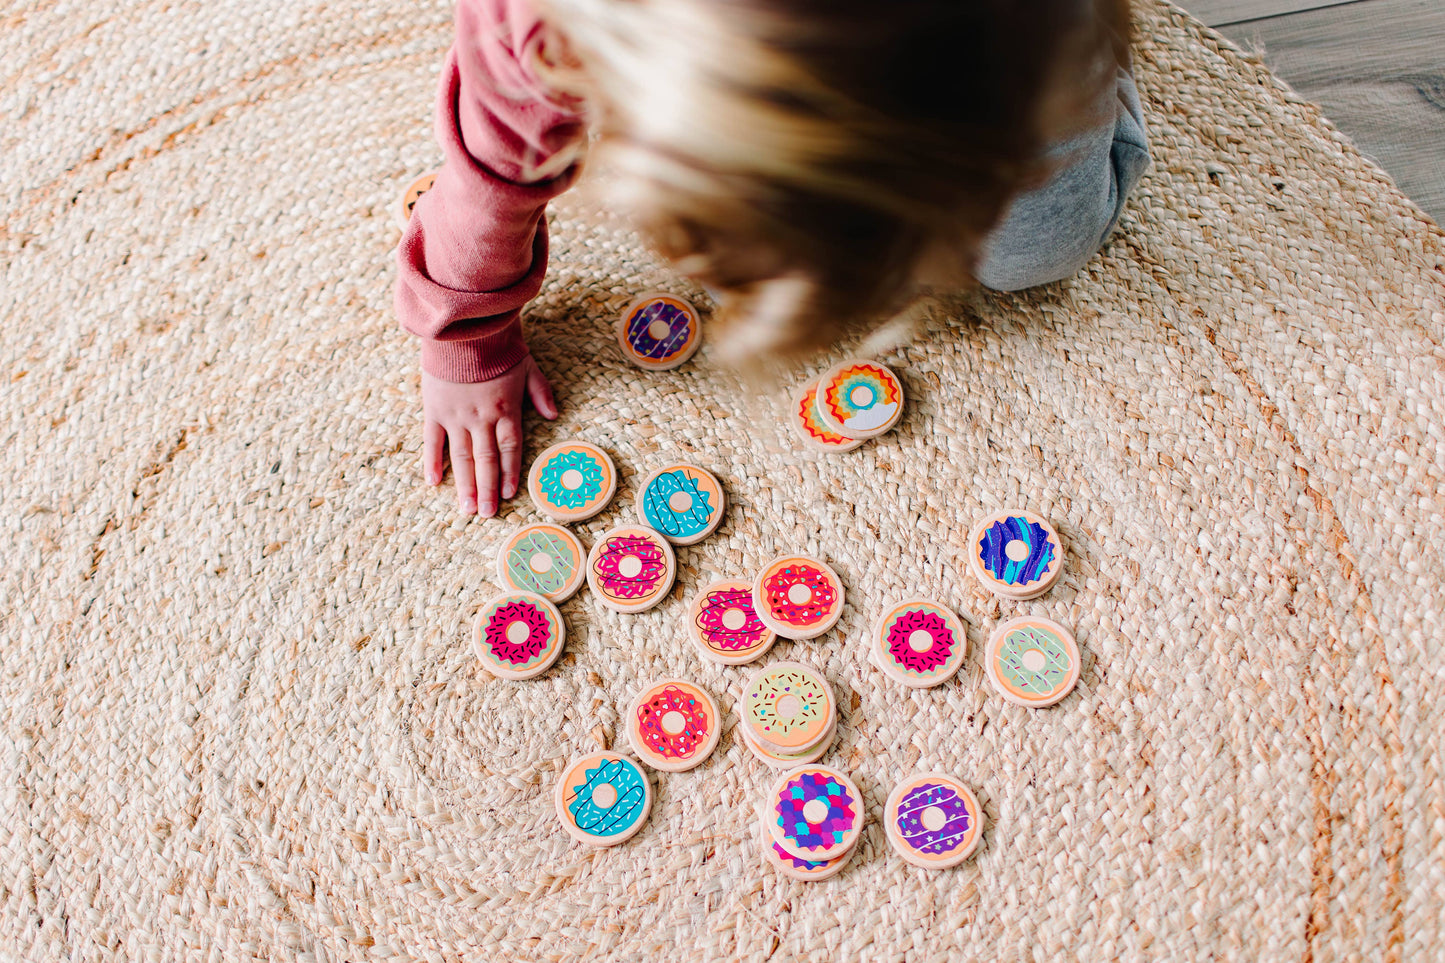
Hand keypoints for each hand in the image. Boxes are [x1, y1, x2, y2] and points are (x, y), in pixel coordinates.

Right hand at [421, 356, 557, 515]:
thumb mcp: (528, 366)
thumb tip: (554, 415)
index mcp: (506, 410)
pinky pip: (432, 441)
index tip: (507, 495)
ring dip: (464, 485)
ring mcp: (456, 416)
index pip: (510, 449)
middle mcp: (482, 419)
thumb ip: (541, 392)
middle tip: (486, 514)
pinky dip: (433, 462)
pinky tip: (434, 482)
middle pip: (486, 461)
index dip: (509, 473)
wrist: (464, 329)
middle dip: (486, 490)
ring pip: (462, 457)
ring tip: (466, 509)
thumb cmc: (498, 346)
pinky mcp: (434, 409)